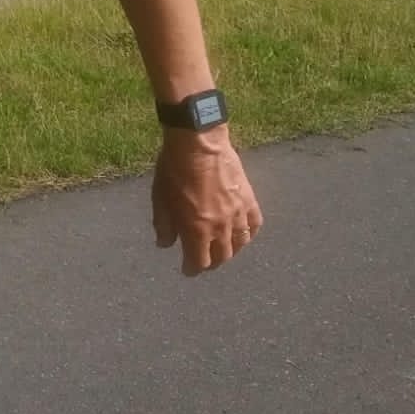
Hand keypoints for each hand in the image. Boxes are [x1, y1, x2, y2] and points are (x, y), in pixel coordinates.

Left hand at [151, 126, 263, 275]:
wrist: (198, 143)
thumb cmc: (173, 170)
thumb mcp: (160, 199)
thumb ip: (164, 225)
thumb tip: (165, 245)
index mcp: (197, 229)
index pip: (199, 261)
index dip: (192, 269)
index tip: (188, 270)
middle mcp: (221, 227)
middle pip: (222, 256)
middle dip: (211, 263)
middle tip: (204, 262)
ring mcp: (238, 214)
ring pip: (240, 244)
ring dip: (231, 251)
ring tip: (223, 251)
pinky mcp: (250, 200)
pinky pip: (254, 225)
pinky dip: (249, 234)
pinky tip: (244, 234)